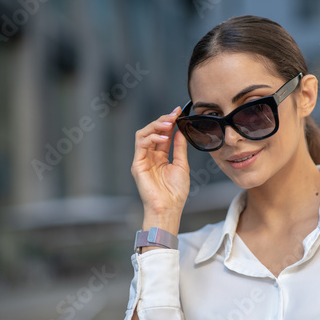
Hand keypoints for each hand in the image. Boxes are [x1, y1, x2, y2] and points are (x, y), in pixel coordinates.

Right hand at [131, 107, 189, 233]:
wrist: (169, 207)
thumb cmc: (175, 192)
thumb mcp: (182, 165)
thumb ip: (179, 147)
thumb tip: (180, 130)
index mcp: (160, 157)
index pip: (163, 134)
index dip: (169, 122)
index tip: (179, 112)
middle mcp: (150, 156)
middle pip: (151, 131)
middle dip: (163, 120)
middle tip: (174, 114)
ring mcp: (142, 160)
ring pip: (143, 134)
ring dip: (156, 126)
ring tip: (168, 123)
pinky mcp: (137, 165)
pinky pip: (141, 145)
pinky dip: (152, 138)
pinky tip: (163, 137)